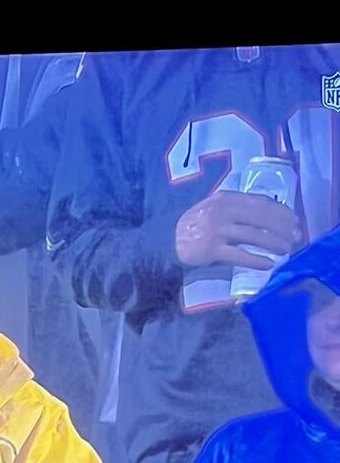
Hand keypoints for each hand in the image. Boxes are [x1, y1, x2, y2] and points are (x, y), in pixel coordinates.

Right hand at [175, 191, 302, 270]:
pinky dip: (257, 260)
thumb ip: (236, 206)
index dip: (281, 211)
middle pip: (261, 218)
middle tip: (295, 237)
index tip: (295, 219)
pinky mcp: (212, 249)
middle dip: (282, 228)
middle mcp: (223, 211)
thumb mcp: (213, 207)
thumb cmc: (195, 225)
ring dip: (274, 244)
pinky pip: (240, 255)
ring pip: (254, 236)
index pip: (260, 202)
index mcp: (225, 198)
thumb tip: (268, 213)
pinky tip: (269, 264)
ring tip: (286, 250)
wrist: (166, 240)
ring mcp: (217, 230)